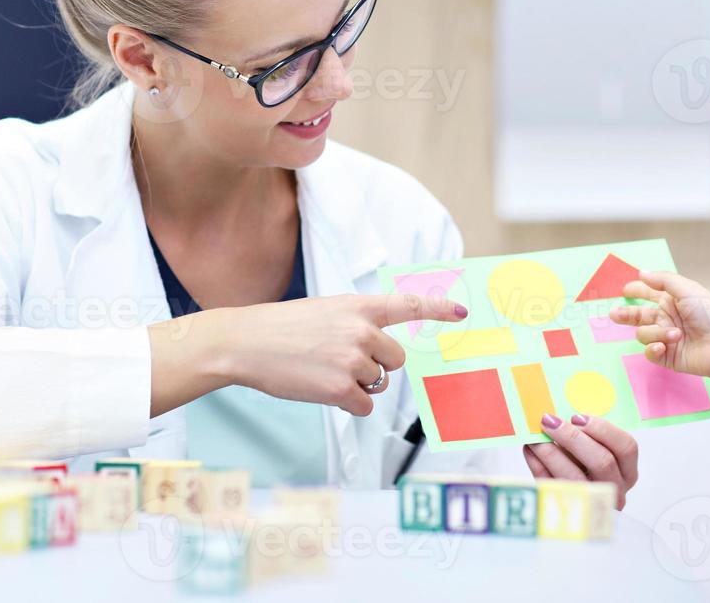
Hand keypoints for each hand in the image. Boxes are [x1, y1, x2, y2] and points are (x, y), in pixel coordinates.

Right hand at [219, 293, 467, 416]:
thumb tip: (380, 352)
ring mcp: (353, 360)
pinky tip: (322, 388)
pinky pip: (364, 404)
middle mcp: (363, 331)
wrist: (247, 342)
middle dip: (376, 365)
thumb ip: (358, 323)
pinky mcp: (341, 388)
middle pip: (396, 360)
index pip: (409, 305)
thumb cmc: (284, 328)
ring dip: (356, 384)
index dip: (439, 308)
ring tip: (322, 370)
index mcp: (360, 307)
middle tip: (340, 360)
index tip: (461, 312)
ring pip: (377, 383)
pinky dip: (349, 403)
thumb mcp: (327, 310)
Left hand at [522, 415, 638, 509]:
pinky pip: (552, 488)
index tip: (577, 416)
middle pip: (602, 462)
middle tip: (550, 422)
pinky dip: (538, 466)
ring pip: (574, 477)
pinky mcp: (568, 512)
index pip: (626, 447)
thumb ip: (586, 436)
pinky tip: (530, 451)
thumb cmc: (585, 467)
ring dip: (551, 452)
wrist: (570, 506)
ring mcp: (593, 503)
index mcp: (627, 471)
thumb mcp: (594, 451)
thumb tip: (561, 415)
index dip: (603, 429)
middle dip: (573, 438)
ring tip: (535, 438)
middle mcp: (615, 489)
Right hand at [609, 270, 709, 383]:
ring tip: (675, 334)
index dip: (636, 290)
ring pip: (643, 333)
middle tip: (614, 314)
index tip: (625, 290)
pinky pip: (649, 351)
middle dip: (625, 314)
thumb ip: (663, 280)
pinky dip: (654, 348)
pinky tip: (664, 346)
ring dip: (656, 333)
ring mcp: (666, 338)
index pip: (649, 293)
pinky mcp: (666, 356)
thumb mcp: (688, 289)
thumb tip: (641, 273)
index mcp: (673, 300)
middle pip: (638, 315)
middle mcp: (667, 318)